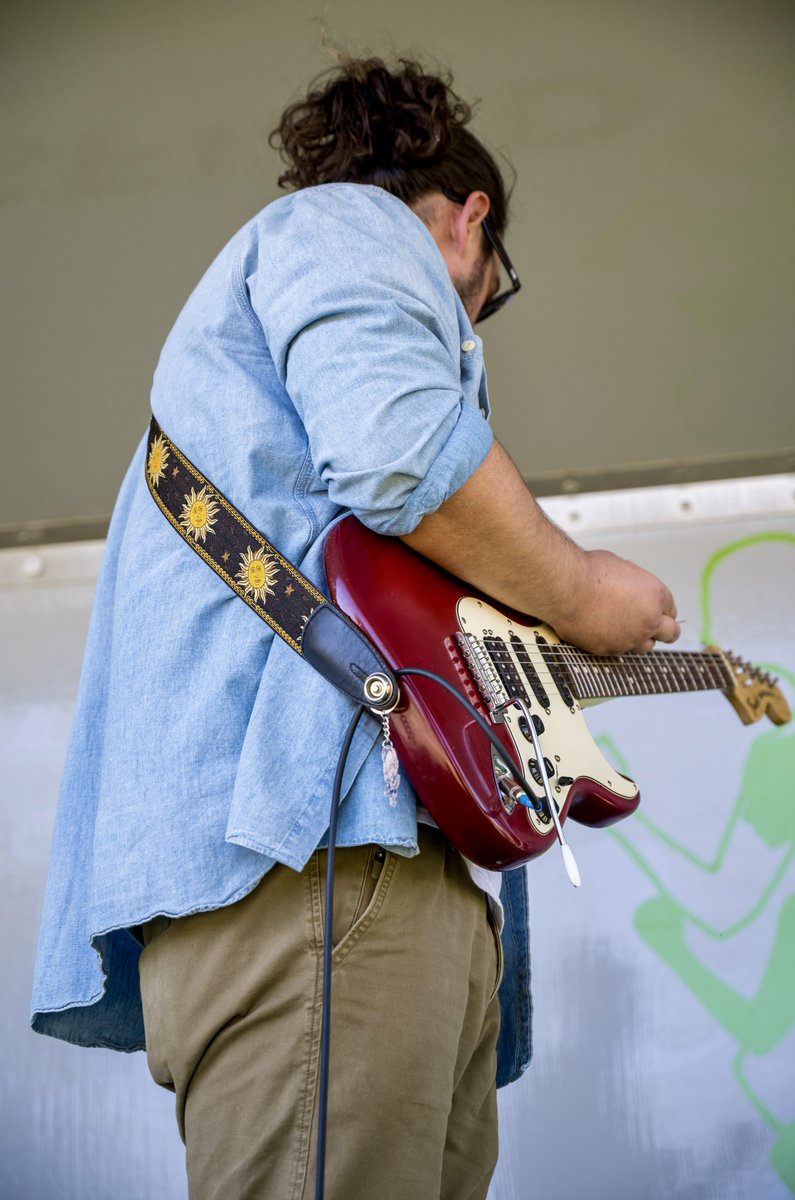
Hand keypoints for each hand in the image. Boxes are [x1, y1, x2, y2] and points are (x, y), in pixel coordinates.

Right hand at [554, 549, 680, 655]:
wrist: (565, 588)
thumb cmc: (588, 572)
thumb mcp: (620, 565)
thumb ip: (632, 580)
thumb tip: (629, 585)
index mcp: (655, 595)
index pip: (671, 610)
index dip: (661, 609)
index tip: (655, 610)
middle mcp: (648, 620)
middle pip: (670, 633)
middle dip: (664, 630)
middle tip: (658, 629)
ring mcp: (630, 638)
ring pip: (646, 646)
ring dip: (640, 639)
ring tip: (627, 631)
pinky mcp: (610, 650)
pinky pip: (618, 650)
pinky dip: (614, 643)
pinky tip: (604, 633)